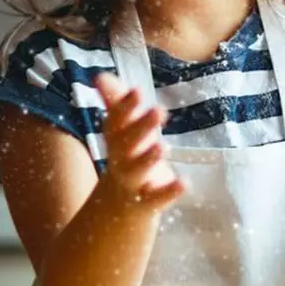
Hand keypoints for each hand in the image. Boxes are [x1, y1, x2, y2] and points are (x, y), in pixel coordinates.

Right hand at [94, 72, 185, 210]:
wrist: (115, 209)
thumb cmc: (125, 158)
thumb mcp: (120, 133)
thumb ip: (115, 103)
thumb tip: (100, 76)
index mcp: (116, 140)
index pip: (116, 121)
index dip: (125, 107)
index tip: (137, 91)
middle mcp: (121, 159)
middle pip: (127, 142)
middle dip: (141, 126)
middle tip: (159, 110)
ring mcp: (133, 182)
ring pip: (137, 170)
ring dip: (149, 158)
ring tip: (163, 145)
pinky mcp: (147, 202)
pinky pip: (156, 198)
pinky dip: (169, 191)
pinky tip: (184, 182)